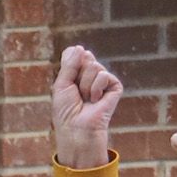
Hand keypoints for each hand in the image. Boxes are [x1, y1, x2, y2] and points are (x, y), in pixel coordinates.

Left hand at [51, 45, 121, 169]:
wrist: (76, 129)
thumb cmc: (66, 111)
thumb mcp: (61, 84)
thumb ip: (70, 64)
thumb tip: (81, 48)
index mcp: (76, 74)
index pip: (74, 54)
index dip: (70, 62)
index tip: (67, 81)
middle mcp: (90, 75)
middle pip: (84, 57)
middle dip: (77, 76)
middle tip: (77, 94)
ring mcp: (103, 81)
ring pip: (94, 66)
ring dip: (85, 85)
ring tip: (86, 99)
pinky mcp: (115, 88)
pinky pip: (105, 75)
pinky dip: (96, 88)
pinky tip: (95, 100)